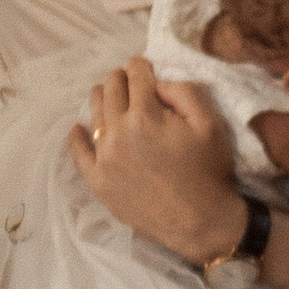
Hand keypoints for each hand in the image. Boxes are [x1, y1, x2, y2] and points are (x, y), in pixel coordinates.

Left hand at [70, 58, 242, 264]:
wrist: (201, 223)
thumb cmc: (210, 172)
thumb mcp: (211, 124)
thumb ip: (185, 92)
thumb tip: (158, 83)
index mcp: (146, 116)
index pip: (137, 76)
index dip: (142, 66)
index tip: (144, 66)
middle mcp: (118, 132)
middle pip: (112, 90)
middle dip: (121, 79)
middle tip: (131, 82)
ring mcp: (104, 158)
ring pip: (94, 113)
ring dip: (102, 99)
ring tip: (110, 98)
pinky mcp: (98, 181)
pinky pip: (79, 153)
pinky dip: (77, 137)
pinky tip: (78, 129)